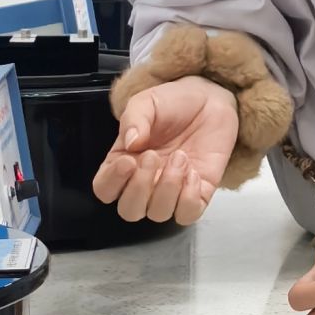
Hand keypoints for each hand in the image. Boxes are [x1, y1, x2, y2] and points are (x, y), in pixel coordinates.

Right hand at [92, 76, 237, 225]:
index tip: (128, 160)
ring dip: (168, 186)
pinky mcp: (197, 194)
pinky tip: (193, 171)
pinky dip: (189, 196)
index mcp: (123, 162)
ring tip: (180, 156)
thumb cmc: (174, 103)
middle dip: (140, 187)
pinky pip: (187, 214)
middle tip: (153, 156)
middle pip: (129, 210)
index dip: (112, 182)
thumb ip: (134, 119)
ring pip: (158, 213)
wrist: (210, 100)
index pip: (104, 189)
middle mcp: (144, 182)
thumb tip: (130, 142)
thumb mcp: (147, 102)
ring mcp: (170, 191)